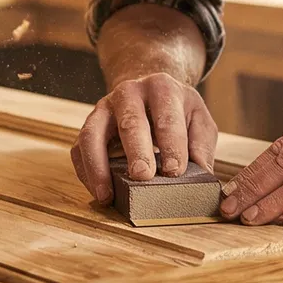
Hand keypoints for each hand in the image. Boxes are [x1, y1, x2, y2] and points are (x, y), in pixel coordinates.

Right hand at [71, 73, 217, 203]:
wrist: (147, 91)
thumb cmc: (177, 112)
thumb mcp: (198, 119)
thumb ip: (201, 146)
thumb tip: (201, 177)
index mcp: (162, 88)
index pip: (167, 117)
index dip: (172, 145)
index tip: (174, 171)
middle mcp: (129, 93)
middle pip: (130, 122)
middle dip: (136, 150)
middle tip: (142, 176)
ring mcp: (104, 108)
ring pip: (94, 134)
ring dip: (99, 165)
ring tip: (108, 194)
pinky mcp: (89, 126)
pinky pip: (80, 149)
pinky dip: (87, 172)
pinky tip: (100, 192)